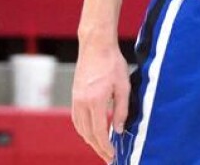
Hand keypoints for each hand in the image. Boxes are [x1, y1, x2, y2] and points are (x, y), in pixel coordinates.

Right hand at [72, 34, 129, 162]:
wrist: (96, 46)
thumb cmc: (113, 63)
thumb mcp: (124, 86)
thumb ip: (122, 110)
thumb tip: (119, 130)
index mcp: (95, 101)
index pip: (98, 131)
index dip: (105, 146)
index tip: (112, 156)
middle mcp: (82, 102)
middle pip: (87, 133)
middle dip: (98, 148)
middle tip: (109, 157)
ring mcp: (76, 99)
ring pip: (80, 128)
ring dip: (90, 140)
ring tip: (102, 148)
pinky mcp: (75, 95)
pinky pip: (76, 119)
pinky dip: (83, 129)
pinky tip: (91, 132)